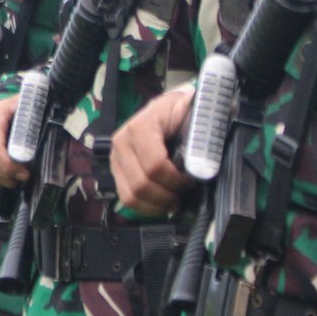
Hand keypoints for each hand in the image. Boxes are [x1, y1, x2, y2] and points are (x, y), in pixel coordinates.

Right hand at [0, 97, 27, 188]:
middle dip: (11, 174)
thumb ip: (30, 109)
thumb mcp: (16, 104)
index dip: (10, 165)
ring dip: (5, 178)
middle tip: (25, 176)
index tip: (25, 173)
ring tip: (17, 175)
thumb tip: (46, 112)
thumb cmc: (2, 111)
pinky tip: (6, 175)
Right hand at [112, 87, 195, 216]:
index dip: (176, 179)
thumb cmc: (185, 115)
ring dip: (157, 204)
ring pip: (131, 196)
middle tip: (184, 191)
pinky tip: (162, 203)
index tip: (192, 179)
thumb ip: (198, 142)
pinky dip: (146, 207)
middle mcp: (121, 142)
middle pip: (141, 184)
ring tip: (174, 200)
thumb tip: (201, 170)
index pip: (154, 165)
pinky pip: (126, 198)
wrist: (173, 108)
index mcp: (139, 127)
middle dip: (167, 195)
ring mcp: (115, 157)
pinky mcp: (116, 170)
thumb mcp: (195, 119)